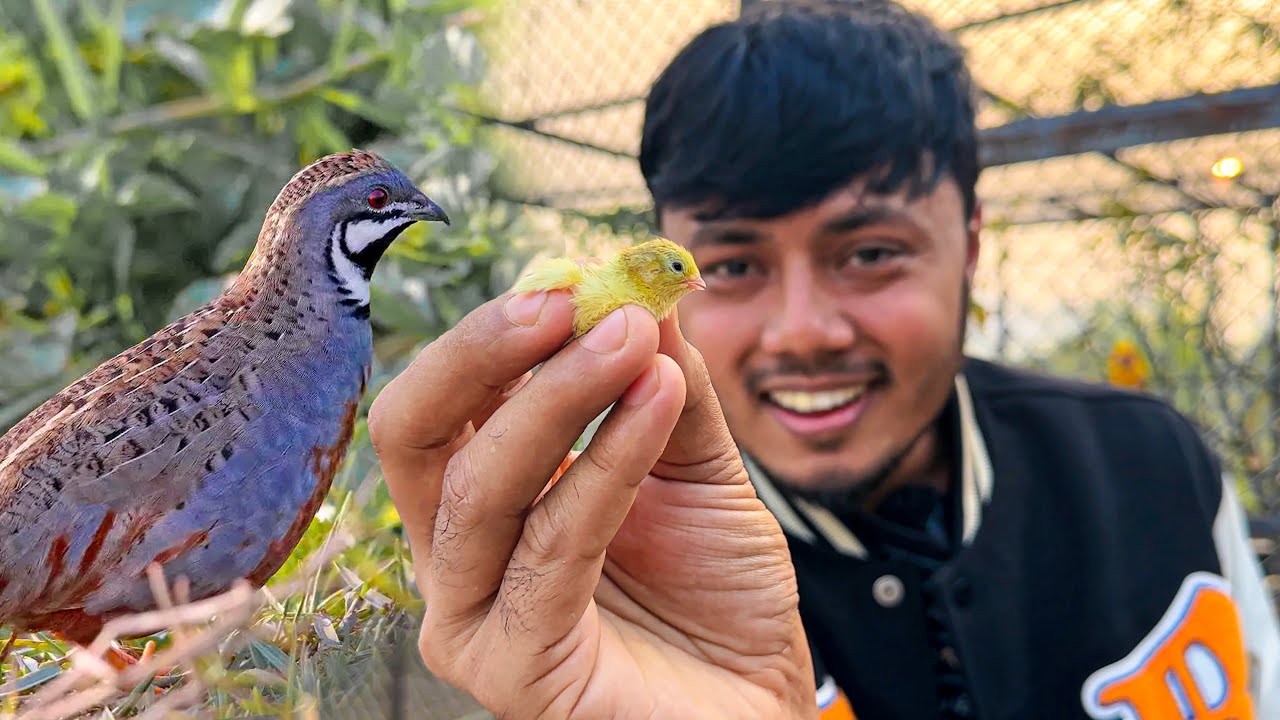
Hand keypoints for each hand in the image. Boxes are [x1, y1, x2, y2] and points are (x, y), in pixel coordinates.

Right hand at [368, 289, 815, 718]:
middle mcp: (457, 554)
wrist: (758, 699)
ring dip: (557, 396)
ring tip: (633, 340)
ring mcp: (473, 617)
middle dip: (483, 350)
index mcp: (483, 498)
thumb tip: (640, 283)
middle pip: (413, 432)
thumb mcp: (693, 463)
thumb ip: (661, 382)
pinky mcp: (514, 670)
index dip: (500, 329)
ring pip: (478, 484)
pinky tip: (655, 403)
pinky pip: (551, 547)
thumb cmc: (717, 592)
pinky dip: (606, 463)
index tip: (577, 274)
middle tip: (568, 296)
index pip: (447, 397)